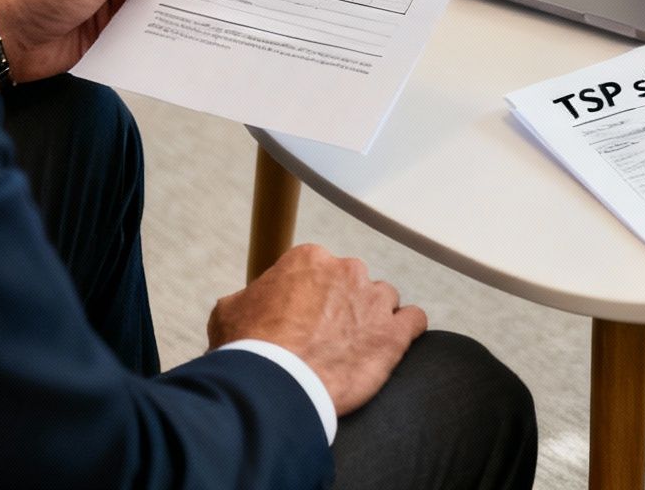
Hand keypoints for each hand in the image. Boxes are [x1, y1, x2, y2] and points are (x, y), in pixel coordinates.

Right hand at [209, 244, 427, 416]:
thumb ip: (251, 297)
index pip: (317, 271)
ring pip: (383, 300)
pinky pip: (415, 320)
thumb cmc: (248, 348)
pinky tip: (392, 343)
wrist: (273, 384)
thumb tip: (255, 302)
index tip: (300, 319)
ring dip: (372, 318)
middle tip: (323, 336)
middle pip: (352, 283)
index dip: (308, 297)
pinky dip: (406, 330)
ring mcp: (374, 300)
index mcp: (309, 259)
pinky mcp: (394, 334)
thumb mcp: (229, 310)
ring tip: (354, 346)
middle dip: (341, 306)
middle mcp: (346, 271)